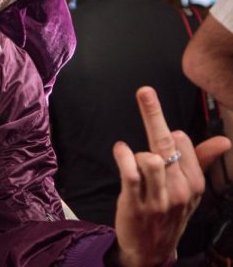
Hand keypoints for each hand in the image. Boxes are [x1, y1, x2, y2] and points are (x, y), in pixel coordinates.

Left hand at [111, 86, 230, 266]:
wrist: (151, 250)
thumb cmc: (169, 212)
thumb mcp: (191, 190)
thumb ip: (202, 161)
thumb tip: (223, 140)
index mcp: (194, 183)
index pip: (183, 141)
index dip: (170, 134)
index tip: (165, 134)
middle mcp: (180, 190)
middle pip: (166, 142)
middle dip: (154, 114)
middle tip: (145, 91)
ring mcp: (158, 198)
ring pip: (149, 157)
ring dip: (136, 152)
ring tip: (131, 158)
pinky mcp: (136, 202)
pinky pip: (130, 172)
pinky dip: (123, 156)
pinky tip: (120, 150)